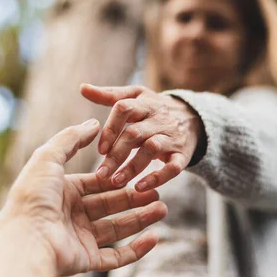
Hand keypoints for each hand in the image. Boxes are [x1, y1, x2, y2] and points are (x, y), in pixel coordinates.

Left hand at [4, 119, 167, 276]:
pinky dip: (136, 249)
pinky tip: (154, 237)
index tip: (139, 171)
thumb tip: (93, 122)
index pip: (97, 183)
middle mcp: (72, 215)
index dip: (118, 176)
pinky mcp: (86, 260)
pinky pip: (116, 257)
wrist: (25, 239)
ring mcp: (80, 239)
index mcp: (63, 192)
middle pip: (110, 205)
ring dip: (140, 219)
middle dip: (134, 198)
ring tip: (162, 208)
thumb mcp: (48, 157)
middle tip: (156, 191)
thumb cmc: (33, 196)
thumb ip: (71, 138)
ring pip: (117, 229)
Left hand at [80, 84, 203, 191]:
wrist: (193, 118)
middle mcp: (158, 118)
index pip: (124, 108)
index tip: (99, 149)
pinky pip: (173, 167)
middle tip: (101, 173)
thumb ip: (109, 95)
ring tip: (115, 182)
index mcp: (144, 103)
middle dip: (117, 154)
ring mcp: (171, 136)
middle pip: (135, 133)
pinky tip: (139, 188)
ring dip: (133, 167)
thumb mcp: (135, 96)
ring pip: (152, 149)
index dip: (110, 128)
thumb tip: (82, 88)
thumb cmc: (153, 109)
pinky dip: (157, 178)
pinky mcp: (182, 155)